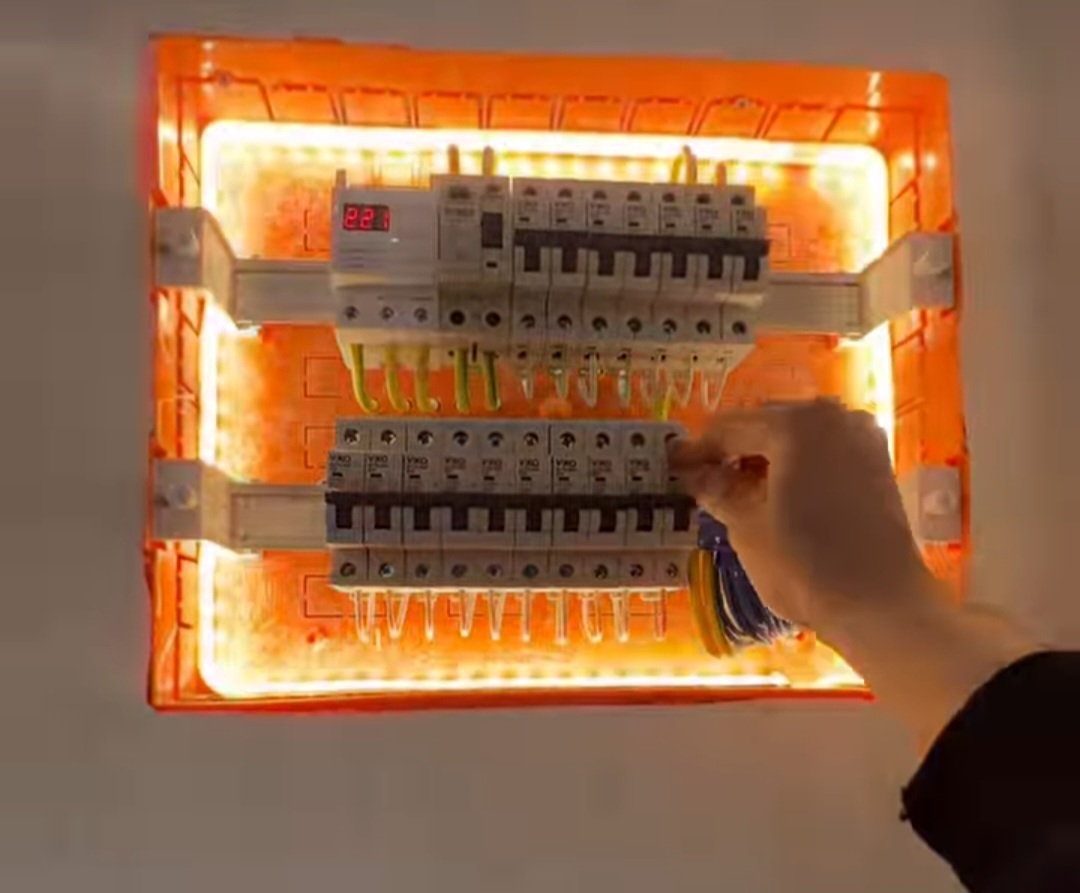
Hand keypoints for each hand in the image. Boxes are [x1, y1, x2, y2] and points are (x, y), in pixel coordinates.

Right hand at [669, 400, 929, 632]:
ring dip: (765, 455)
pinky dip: (796, 463)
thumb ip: (717, 490)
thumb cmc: (805, 564)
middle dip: (733, 448)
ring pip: (797, 435)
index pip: (731, 428)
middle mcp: (832, 417)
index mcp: (795, 425)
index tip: (674, 465)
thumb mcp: (746, 527)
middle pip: (766, 423)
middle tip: (702, 476)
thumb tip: (696, 474)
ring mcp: (861, 437)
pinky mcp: (876, 462)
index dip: (698, 448)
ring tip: (737, 486)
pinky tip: (776, 490)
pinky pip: (823, 449)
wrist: (880, 603)